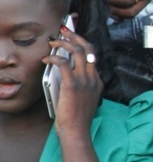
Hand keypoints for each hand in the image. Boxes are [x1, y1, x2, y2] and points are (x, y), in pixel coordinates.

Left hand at [45, 24, 102, 139]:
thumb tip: (66, 74)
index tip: (73, 37)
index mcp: (97, 81)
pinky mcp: (72, 85)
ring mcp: (84, 81)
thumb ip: (81, 86)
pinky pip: (64, 64)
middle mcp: (92, 78)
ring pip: (77, 52)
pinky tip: (47, 58)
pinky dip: (54, 58)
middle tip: (65, 30)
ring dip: (64, 43)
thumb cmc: (77, 119)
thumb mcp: (85, 99)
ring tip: (54, 41)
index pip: (91, 56)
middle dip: (76, 36)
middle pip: (87, 49)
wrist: (77, 131)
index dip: (82, 44)